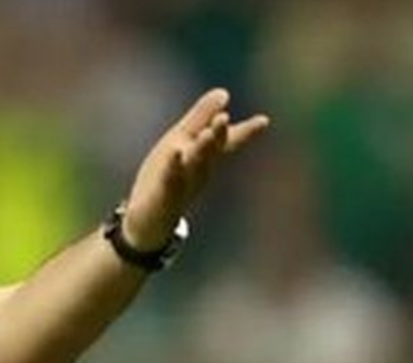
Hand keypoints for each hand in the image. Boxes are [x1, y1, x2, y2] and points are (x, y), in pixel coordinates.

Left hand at [123, 89, 270, 248]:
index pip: (227, 141)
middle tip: (223, 118)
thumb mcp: (181, 141)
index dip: (244, 131)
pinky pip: (170, 181)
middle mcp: (197, 170)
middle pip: (211, 151)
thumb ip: (201, 118)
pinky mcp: (164, 197)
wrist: (148, 220)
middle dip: (217, 135)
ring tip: (205, 133)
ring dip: (201, 150)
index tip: (264, 121)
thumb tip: (223, 92)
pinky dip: (174, 168)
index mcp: (203, 156)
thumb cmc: (166, 177)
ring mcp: (182, 184)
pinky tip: (175, 155)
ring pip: (194, 166)